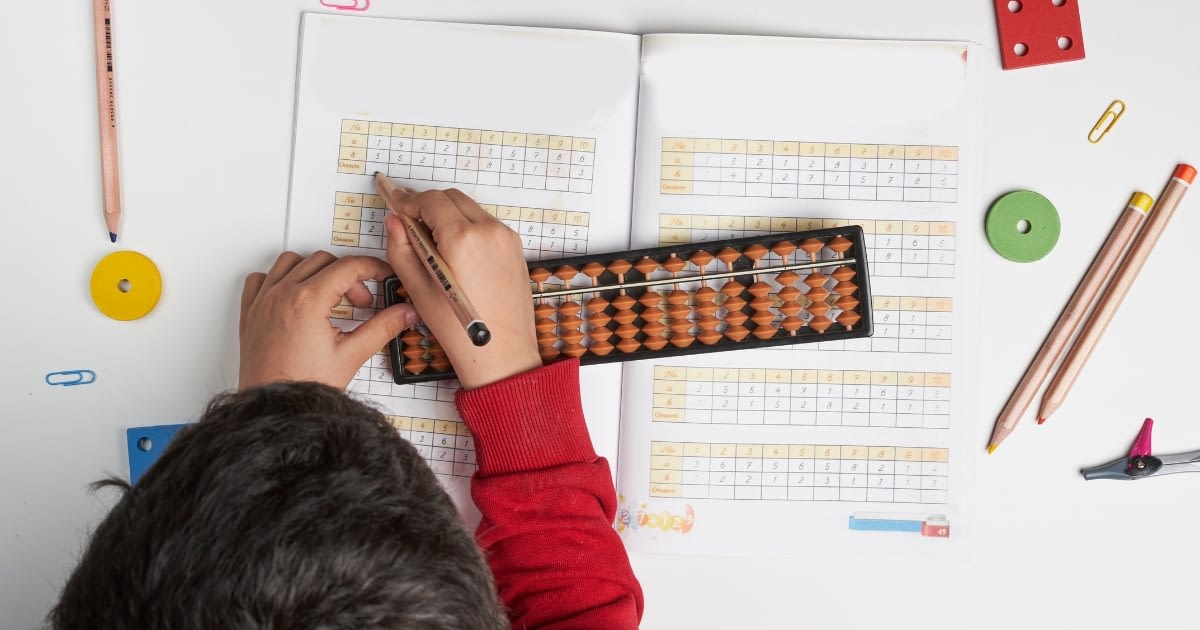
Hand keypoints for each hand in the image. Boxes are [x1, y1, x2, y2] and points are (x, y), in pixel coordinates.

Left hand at [239, 251, 417, 389]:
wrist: (275, 410)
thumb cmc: (304, 387)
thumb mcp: (351, 356)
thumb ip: (382, 328)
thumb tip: (404, 313)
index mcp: (308, 301)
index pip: (348, 267)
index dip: (372, 268)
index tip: (382, 276)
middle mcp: (282, 295)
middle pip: (323, 261)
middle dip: (348, 277)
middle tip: (361, 302)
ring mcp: (263, 301)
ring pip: (291, 262)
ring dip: (314, 271)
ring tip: (328, 295)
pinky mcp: (250, 313)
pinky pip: (261, 278)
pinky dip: (279, 279)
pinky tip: (294, 296)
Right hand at [383, 188, 540, 388]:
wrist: (502, 353)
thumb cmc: (461, 329)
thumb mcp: (419, 288)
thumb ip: (402, 248)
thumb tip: (395, 222)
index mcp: (464, 238)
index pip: (430, 200)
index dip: (407, 199)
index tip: (394, 200)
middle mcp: (489, 231)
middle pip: (451, 198)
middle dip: (427, 204)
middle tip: (408, 221)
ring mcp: (506, 238)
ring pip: (470, 208)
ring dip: (448, 214)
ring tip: (430, 239)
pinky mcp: (515, 248)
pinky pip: (485, 224)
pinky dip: (467, 226)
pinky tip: (453, 250)